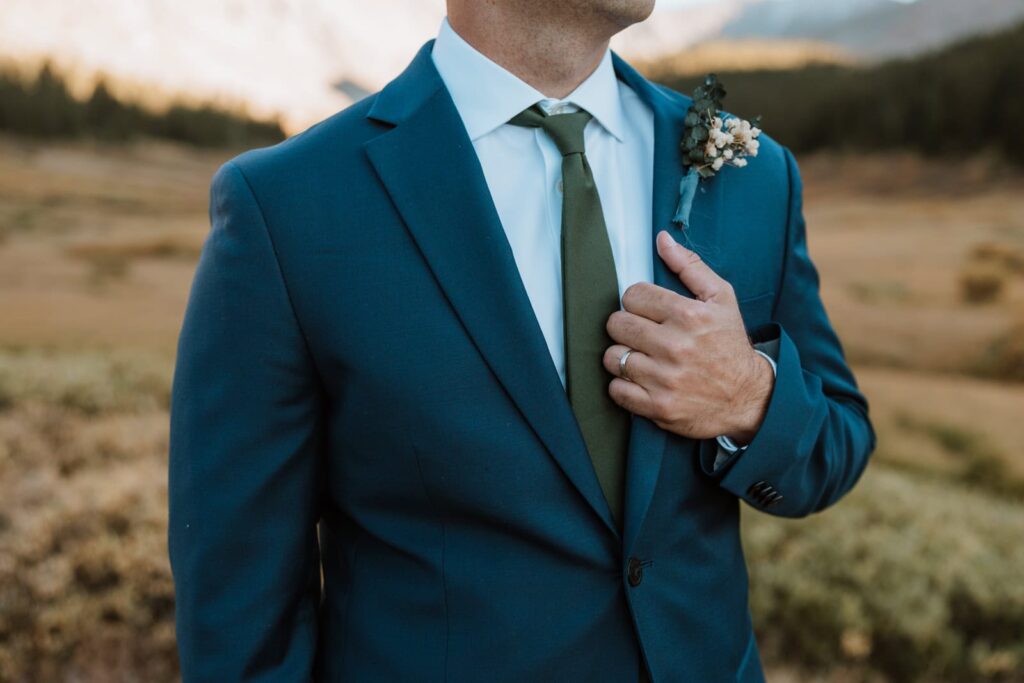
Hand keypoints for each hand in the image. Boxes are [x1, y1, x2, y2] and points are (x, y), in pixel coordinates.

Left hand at [603, 230, 773, 443]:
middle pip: (616, 324)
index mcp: (688, 315)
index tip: (648, 311)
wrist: (749, 398)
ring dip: (622, 356)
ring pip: (612, 357)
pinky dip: (622, 385)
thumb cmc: (730, 344)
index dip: (637, 302)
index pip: (632, 295)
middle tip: (641, 334)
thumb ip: (690, 267)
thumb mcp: (721, 298)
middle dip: (626, 327)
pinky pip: (616, 389)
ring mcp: (664, 378)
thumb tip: (662, 240)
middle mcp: (674, 346)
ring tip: (640, 357)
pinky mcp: (657, 407)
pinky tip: (639, 380)